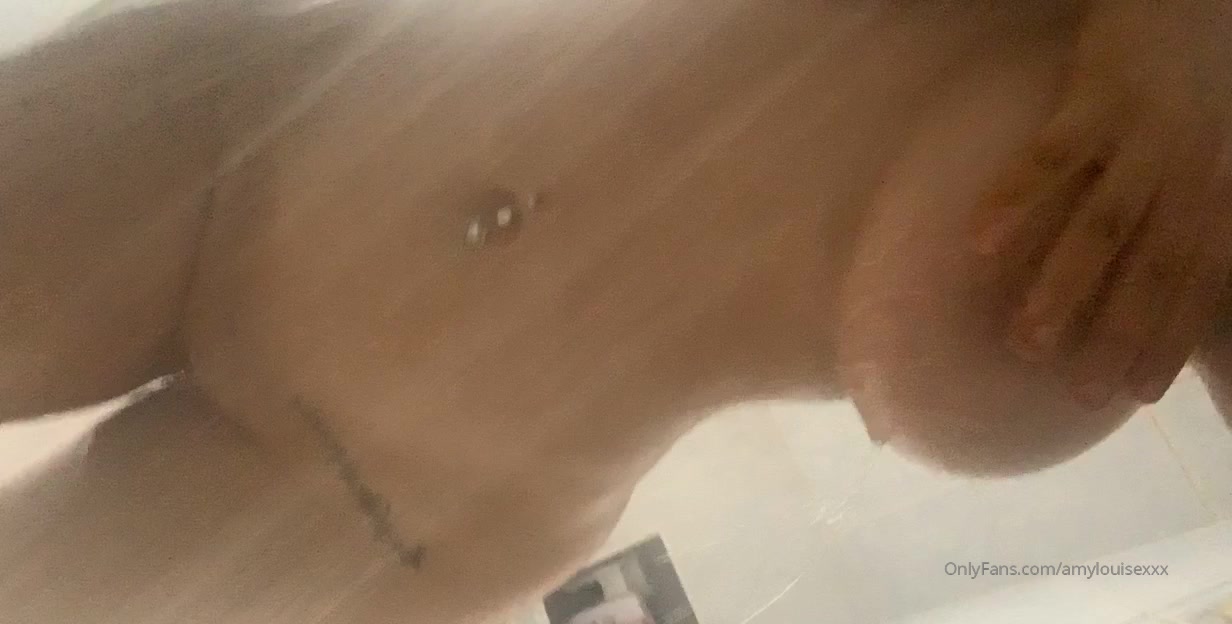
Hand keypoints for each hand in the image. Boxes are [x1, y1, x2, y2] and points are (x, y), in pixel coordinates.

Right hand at [970, 0, 1231, 408]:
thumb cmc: (1195, 71)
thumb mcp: (1207, 144)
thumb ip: (1181, 201)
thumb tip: (1140, 269)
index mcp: (1211, 184)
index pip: (1193, 279)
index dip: (1166, 339)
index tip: (1134, 395)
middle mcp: (1185, 169)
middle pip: (1152, 266)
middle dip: (1119, 334)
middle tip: (1079, 392)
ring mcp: (1141, 136)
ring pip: (1105, 224)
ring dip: (1066, 287)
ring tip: (1025, 342)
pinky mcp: (1096, 97)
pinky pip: (1053, 157)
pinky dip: (1016, 201)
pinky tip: (981, 244)